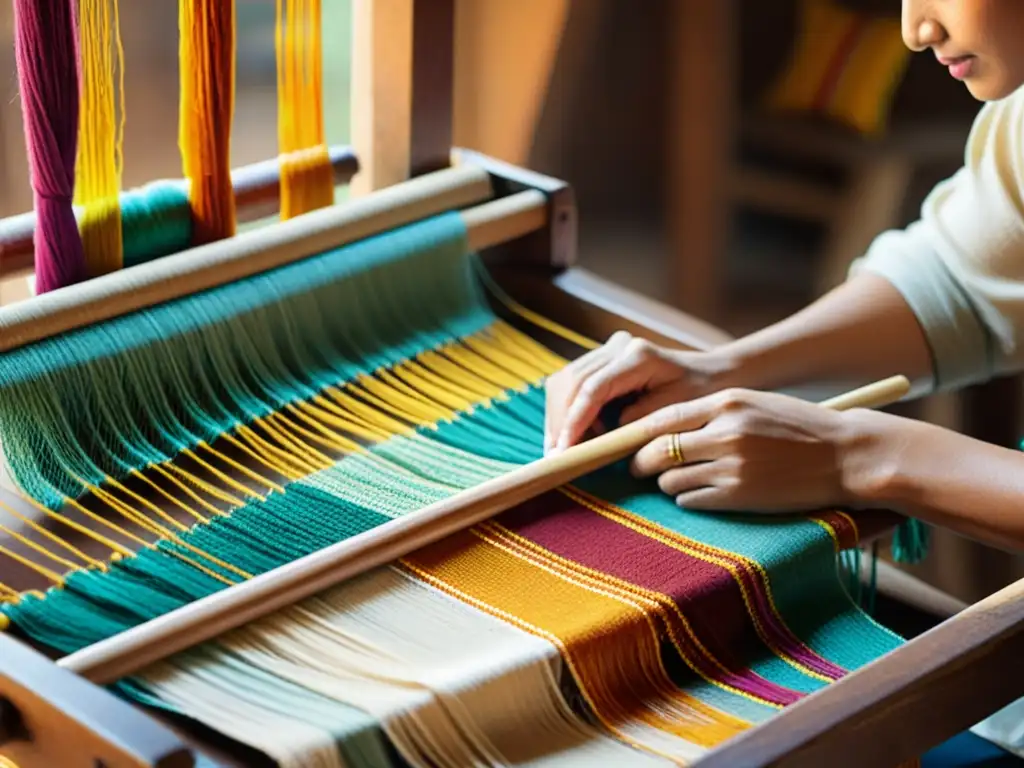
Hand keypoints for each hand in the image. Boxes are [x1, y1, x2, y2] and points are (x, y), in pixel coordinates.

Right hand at [544, 331, 737, 452]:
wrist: (713, 375)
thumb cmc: (699, 396)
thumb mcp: (674, 414)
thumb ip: (637, 423)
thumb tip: (599, 437)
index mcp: (638, 357)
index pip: (592, 388)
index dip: (574, 420)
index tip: (564, 449)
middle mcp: (619, 347)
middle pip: (570, 380)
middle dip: (559, 420)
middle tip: (556, 454)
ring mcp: (609, 349)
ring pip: (565, 379)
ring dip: (559, 415)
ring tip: (565, 446)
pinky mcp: (604, 359)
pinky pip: (573, 382)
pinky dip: (568, 409)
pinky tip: (576, 432)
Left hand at [627, 387, 900, 512]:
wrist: (846, 454)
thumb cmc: (799, 427)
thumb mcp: (754, 403)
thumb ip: (713, 412)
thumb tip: (664, 428)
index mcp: (727, 403)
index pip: (663, 417)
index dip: (638, 434)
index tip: (629, 443)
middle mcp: (725, 432)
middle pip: (657, 451)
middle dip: (642, 463)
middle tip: (639, 468)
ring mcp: (731, 466)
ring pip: (671, 480)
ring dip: (667, 483)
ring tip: (679, 481)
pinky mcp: (739, 496)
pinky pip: (691, 501)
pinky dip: (688, 499)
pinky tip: (701, 494)